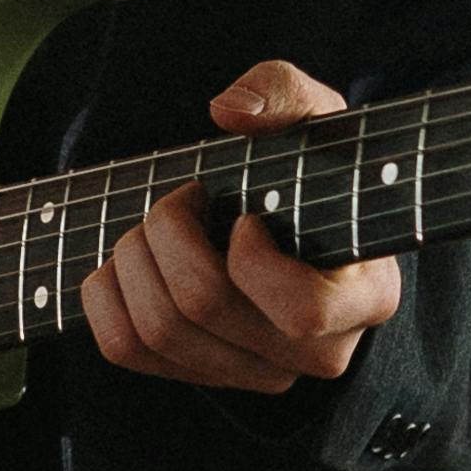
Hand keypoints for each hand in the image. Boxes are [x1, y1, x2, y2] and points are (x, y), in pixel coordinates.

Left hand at [78, 60, 403, 396]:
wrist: (286, 219)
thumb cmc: (311, 170)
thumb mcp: (315, 118)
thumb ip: (286, 94)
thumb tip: (230, 112)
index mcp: (365, 299)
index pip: (301, 311)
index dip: (252, 258)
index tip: (243, 214)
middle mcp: (315, 354)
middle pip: (203, 308)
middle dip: (168, 231)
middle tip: (181, 197)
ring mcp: (257, 375)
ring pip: (159, 331)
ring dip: (133, 257)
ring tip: (154, 223)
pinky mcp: (201, 377)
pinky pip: (124, 349)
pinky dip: (105, 293)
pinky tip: (130, 259)